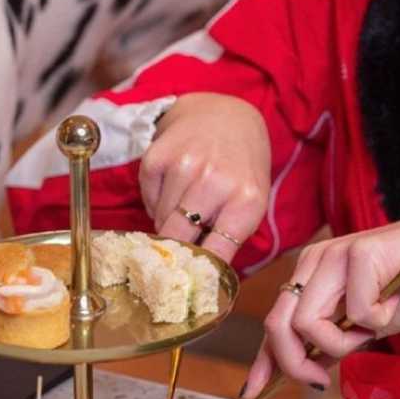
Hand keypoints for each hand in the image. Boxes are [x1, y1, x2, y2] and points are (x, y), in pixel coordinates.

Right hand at [138, 93, 270, 263]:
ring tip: (183, 210)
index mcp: (247, 200)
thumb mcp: (251, 200)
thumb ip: (231, 236)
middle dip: (177, 252)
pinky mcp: (157, 157)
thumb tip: (201, 276)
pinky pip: (148, 199)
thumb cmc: (241, 166)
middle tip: (176, 258)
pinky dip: (156, 202)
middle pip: (179, 239)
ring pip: (160, 220)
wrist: (225, 114)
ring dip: (167, 223)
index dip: (201, 272)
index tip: (193, 283)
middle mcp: (215, 181)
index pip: (217, 253)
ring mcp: (183, 166)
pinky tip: (172, 189)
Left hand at [242, 203, 399, 396]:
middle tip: (324, 379)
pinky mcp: (360, 251)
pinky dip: (380, 319)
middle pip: (279, 323)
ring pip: (308, 321)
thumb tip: (306, 367)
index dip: (263, 358)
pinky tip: (396, 300)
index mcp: (310, 274)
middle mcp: (313, 260)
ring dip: (343, 341)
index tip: (253, 390)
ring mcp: (333, 253)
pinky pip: (357, 311)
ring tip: (372, 327)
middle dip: (296, 363)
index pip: (276, 320)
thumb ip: (333, 340)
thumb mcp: (365, 324)